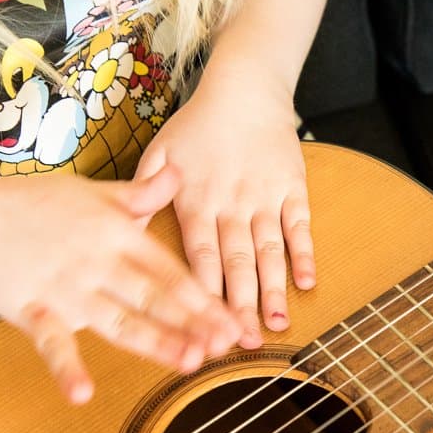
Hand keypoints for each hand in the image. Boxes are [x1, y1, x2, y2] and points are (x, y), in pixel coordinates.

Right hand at [0, 168, 242, 403]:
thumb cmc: (31, 205)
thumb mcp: (93, 192)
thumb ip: (141, 192)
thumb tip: (178, 172)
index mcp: (118, 234)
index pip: (171, 271)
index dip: (205, 298)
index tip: (233, 322)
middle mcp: (97, 262)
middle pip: (154, 298)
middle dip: (193, 323)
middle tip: (224, 347)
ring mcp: (66, 289)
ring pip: (118, 321)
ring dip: (154, 342)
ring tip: (187, 363)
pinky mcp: (32, 310)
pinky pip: (51, 343)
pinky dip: (66, 368)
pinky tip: (82, 393)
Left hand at [135, 66, 314, 349]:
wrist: (246, 89)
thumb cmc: (199, 125)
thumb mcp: (161, 152)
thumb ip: (145, 193)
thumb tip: (124, 229)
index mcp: (196, 201)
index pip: (200, 257)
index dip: (202, 294)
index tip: (203, 327)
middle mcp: (232, 205)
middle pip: (237, 263)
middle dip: (241, 305)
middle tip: (244, 342)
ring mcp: (266, 199)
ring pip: (270, 251)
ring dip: (274, 290)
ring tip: (277, 324)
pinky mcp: (293, 190)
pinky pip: (300, 227)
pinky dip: (304, 255)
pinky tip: (307, 283)